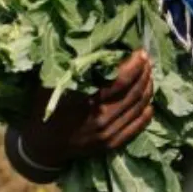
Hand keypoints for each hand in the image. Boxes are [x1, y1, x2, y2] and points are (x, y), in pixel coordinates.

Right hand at [17, 51, 154, 167]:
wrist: (42, 144)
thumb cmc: (45, 108)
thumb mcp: (53, 83)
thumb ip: (74, 67)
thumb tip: (96, 46)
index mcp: (87, 101)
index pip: (121, 80)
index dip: (134, 65)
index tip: (140, 52)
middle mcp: (101, 118)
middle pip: (134, 93)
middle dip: (144, 74)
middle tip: (147, 61)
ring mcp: (108, 133)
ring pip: (138, 108)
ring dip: (147, 90)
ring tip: (149, 76)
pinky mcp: (111, 144)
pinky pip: (136, 128)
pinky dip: (146, 114)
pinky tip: (149, 103)